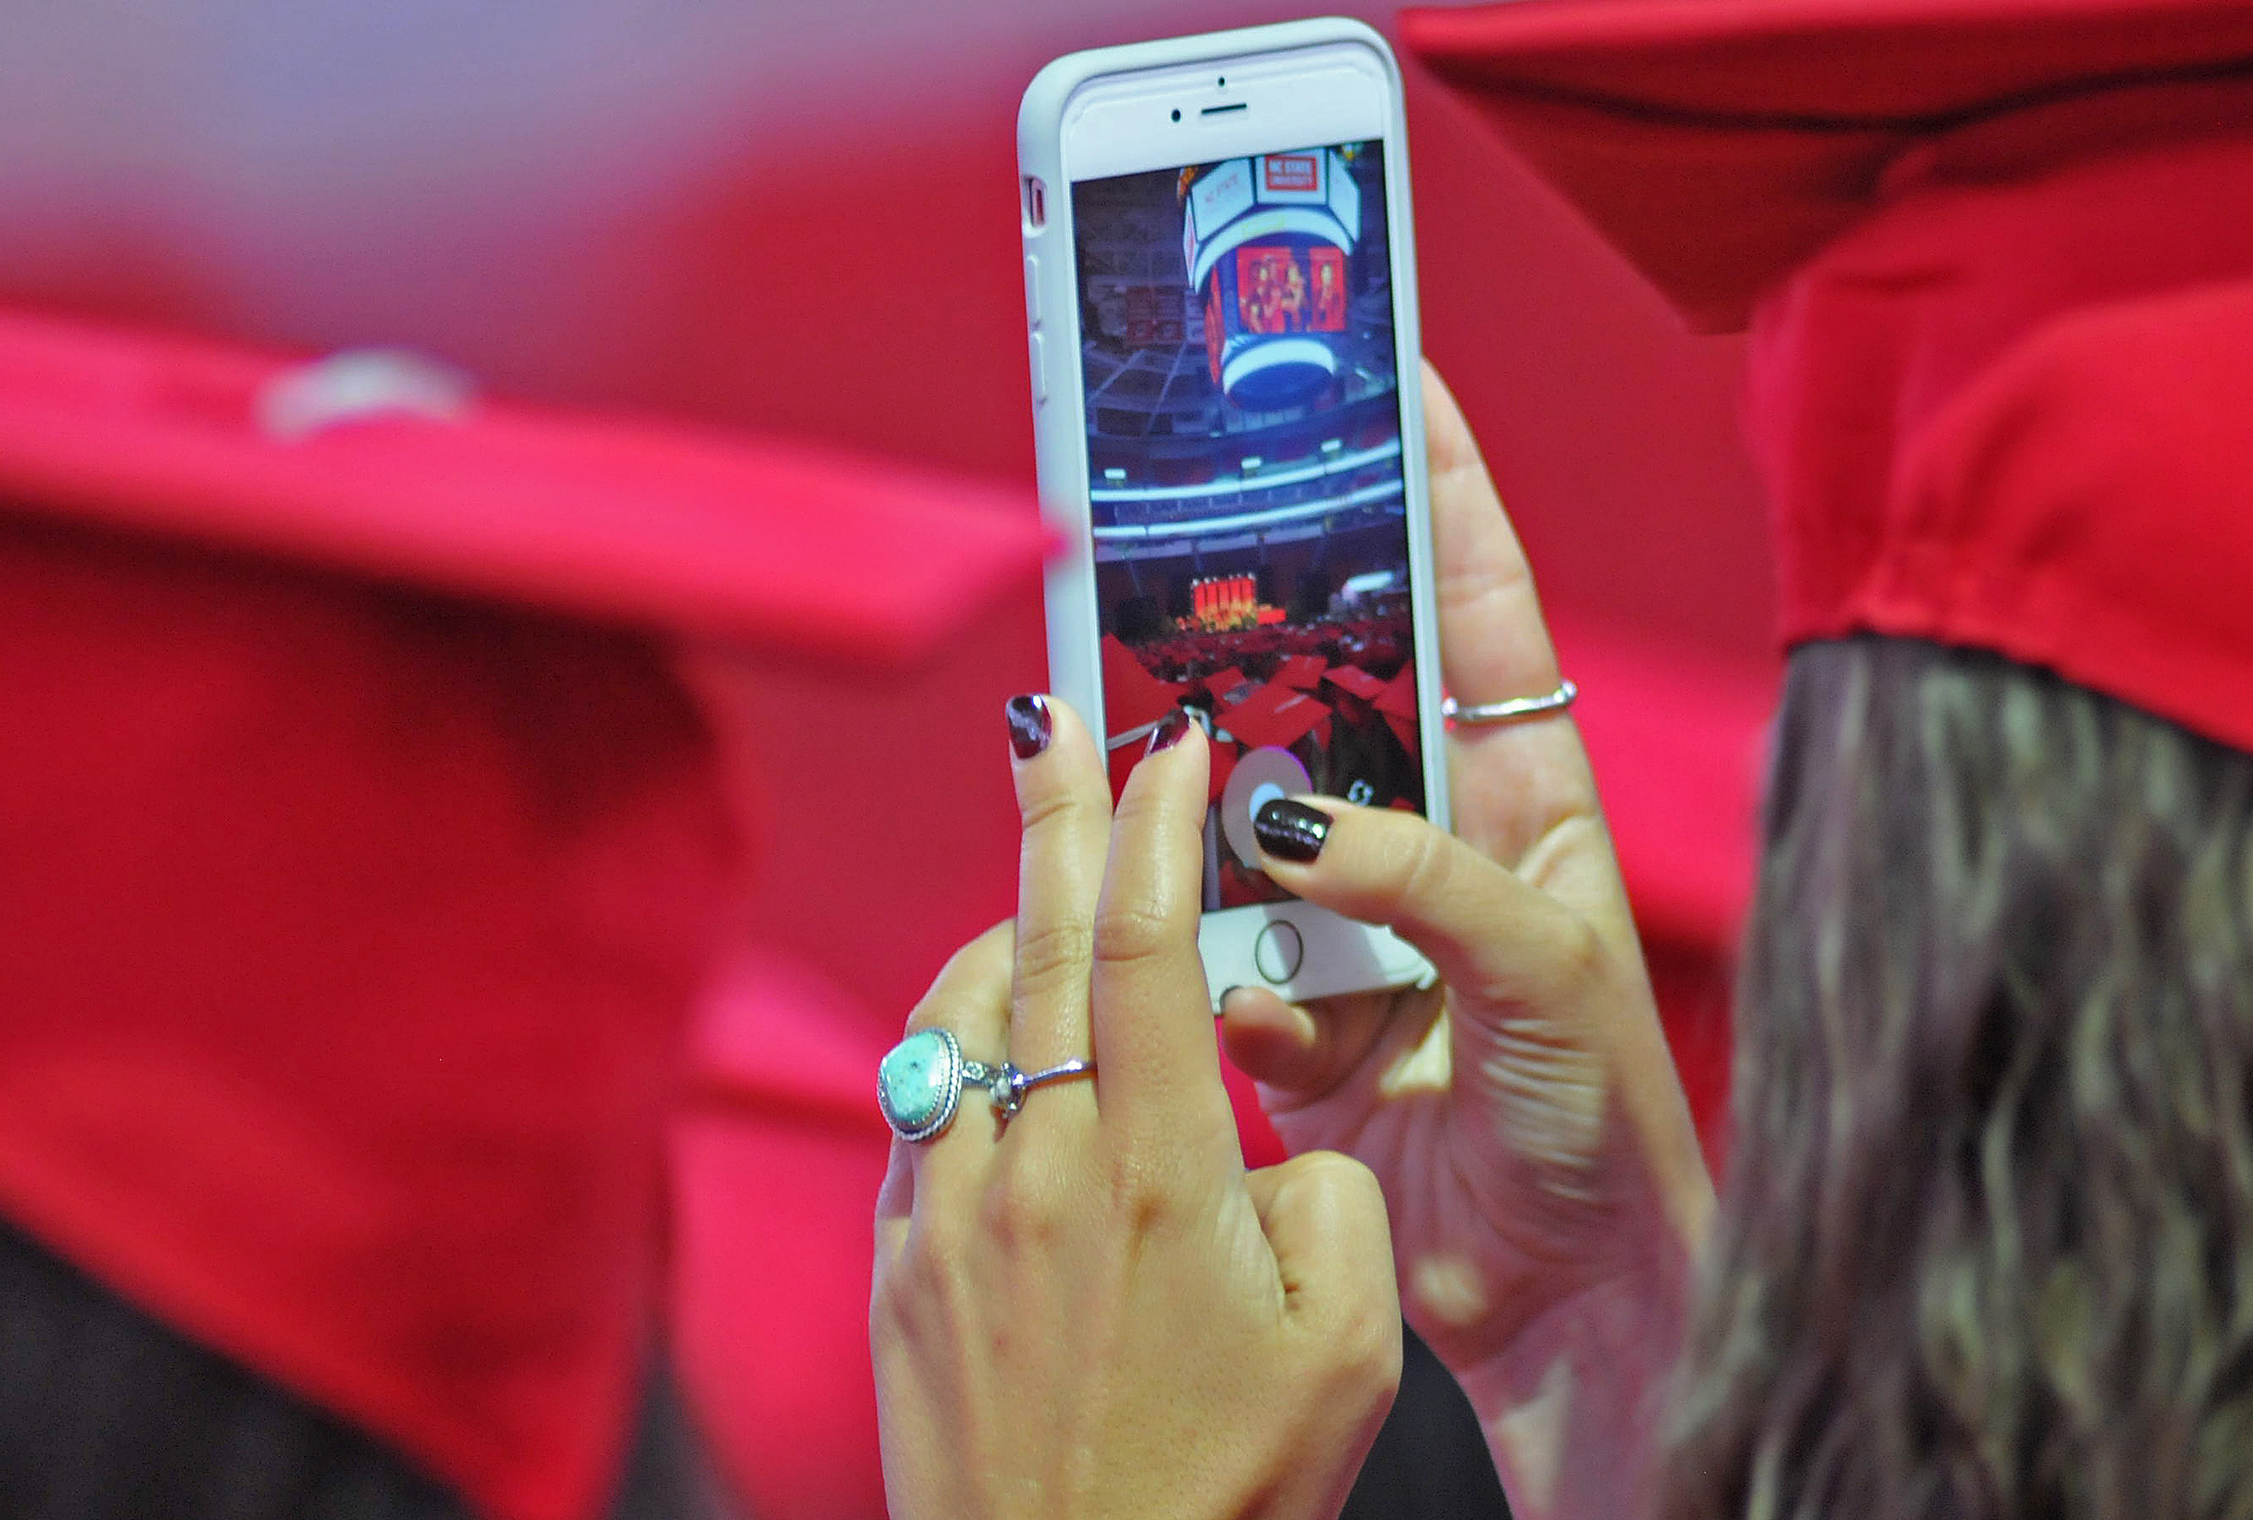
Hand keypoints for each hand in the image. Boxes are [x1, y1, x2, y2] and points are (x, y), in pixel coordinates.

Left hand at [871, 701, 1401, 1519]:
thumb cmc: (1229, 1487)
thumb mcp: (1350, 1340)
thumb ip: (1323, 1192)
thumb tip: (1256, 1139)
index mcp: (1157, 1166)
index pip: (1154, 940)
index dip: (1159, 823)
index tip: (1171, 741)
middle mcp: (1036, 1164)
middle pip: (1041, 938)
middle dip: (1055, 810)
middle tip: (1053, 715)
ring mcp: (952, 1211)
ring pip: (967, 1013)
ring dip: (1011, 923)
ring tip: (1048, 872)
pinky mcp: (902, 1266)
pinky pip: (927, 1107)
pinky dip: (967, 1040)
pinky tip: (999, 1039)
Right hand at [1220, 365, 1714, 1515]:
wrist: (1574, 1299)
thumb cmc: (1606, 1119)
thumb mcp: (1542, 961)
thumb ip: (1419, 873)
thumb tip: (1278, 815)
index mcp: (1527, 801)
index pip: (1480, 612)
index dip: (1444, 494)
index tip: (1396, 385)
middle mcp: (1440, 849)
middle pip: (1338, 707)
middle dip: (1269, 653)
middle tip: (1191, 576)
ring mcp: (1367, 934)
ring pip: (1256, 838)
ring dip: (1218, 839)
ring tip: (1174, 812)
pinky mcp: (1307, 1026)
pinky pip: (1227, 970)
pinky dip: (1223, 985)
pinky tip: (1253, 1013)